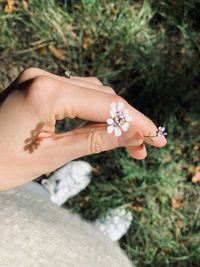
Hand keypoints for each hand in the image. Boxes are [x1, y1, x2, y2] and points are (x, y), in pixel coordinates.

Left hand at [0, 68, 165, 190]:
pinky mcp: (39, 84)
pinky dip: (94, 110)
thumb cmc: (0, 164)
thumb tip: (133, 135)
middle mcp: (44, 77)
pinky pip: (77, 93)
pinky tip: (104, 127)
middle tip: (145, 145)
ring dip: (112, 116)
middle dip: (127, 121)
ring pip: (92, 92)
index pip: (106, 105)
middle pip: (102, 96)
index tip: (156, 137)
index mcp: (46, 93)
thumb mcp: (52, 156)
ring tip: (128, 141)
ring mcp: (40, 77)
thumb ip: (95, 141)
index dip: (136, 122)